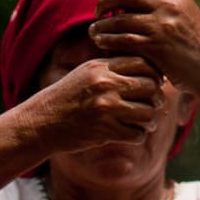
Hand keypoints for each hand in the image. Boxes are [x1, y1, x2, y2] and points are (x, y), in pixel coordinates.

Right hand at [31, 53, 165, 153]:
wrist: (44, 121)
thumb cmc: (69, 97)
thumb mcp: (88, 73)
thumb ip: (114, 68)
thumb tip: (149, 70)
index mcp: (102, 67)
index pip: (143, 64)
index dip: (154, 75)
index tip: (154, 84)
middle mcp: (105, 84)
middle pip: (149, 87)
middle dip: (156, 98)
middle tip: (154, 105)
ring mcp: (105, 108)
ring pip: (147, 113)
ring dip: (150, 120)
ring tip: (145, 123)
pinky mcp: (105, 131)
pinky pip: (137, 134)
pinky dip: (138, 136)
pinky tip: (132, 134)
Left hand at [89, 0, 199, 97]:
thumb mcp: (187, 17)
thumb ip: (166, 6)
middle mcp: (169, 5)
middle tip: (98, 9)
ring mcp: (162, 25)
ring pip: (121, 16)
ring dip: (103, 23)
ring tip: (94, 30)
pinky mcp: (157, 46)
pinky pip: (124, 39)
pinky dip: (108, 39)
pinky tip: (101, 43)